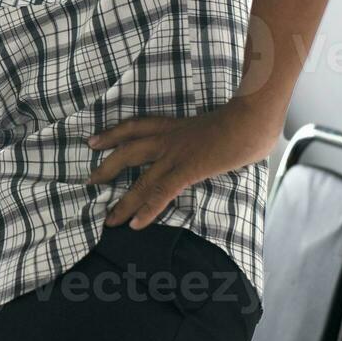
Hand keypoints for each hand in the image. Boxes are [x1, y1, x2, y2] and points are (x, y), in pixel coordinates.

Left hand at [83, 98, 281, 228]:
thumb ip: (206, 135)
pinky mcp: (188, 168)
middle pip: (128, 151)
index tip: (93, 141)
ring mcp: (176, 154)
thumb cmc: (242, 119)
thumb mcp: (215, 124)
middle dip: (107, 167)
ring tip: (108, 219)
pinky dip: (147, 209)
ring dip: (123, 201)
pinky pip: (162, 191)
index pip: (135, 126)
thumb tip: (215, 145)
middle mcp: (168, 138)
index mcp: (173, 126)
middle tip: (89, 180)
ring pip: (141, 179)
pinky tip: (136, 225)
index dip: (111, 133)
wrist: (251, 115)